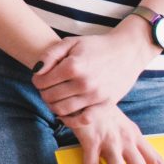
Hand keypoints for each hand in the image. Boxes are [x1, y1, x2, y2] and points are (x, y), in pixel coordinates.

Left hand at [31, 20, 154, 121]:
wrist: (127, 52)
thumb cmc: (96, 46)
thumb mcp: (71, 43)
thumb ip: (50, 55)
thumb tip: (36, 71)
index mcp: (73, 66)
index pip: (41, 82)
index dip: (37, 80)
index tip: (41, 78)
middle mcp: (84, 83)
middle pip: (49, 97)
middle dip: (44, 93)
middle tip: (48, 88)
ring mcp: (96, 96)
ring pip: (62, 110)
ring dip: (53, 106)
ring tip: (56, 98)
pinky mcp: (106, 106)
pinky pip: (82, 120)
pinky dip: (70, 120)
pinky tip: (66, 113)